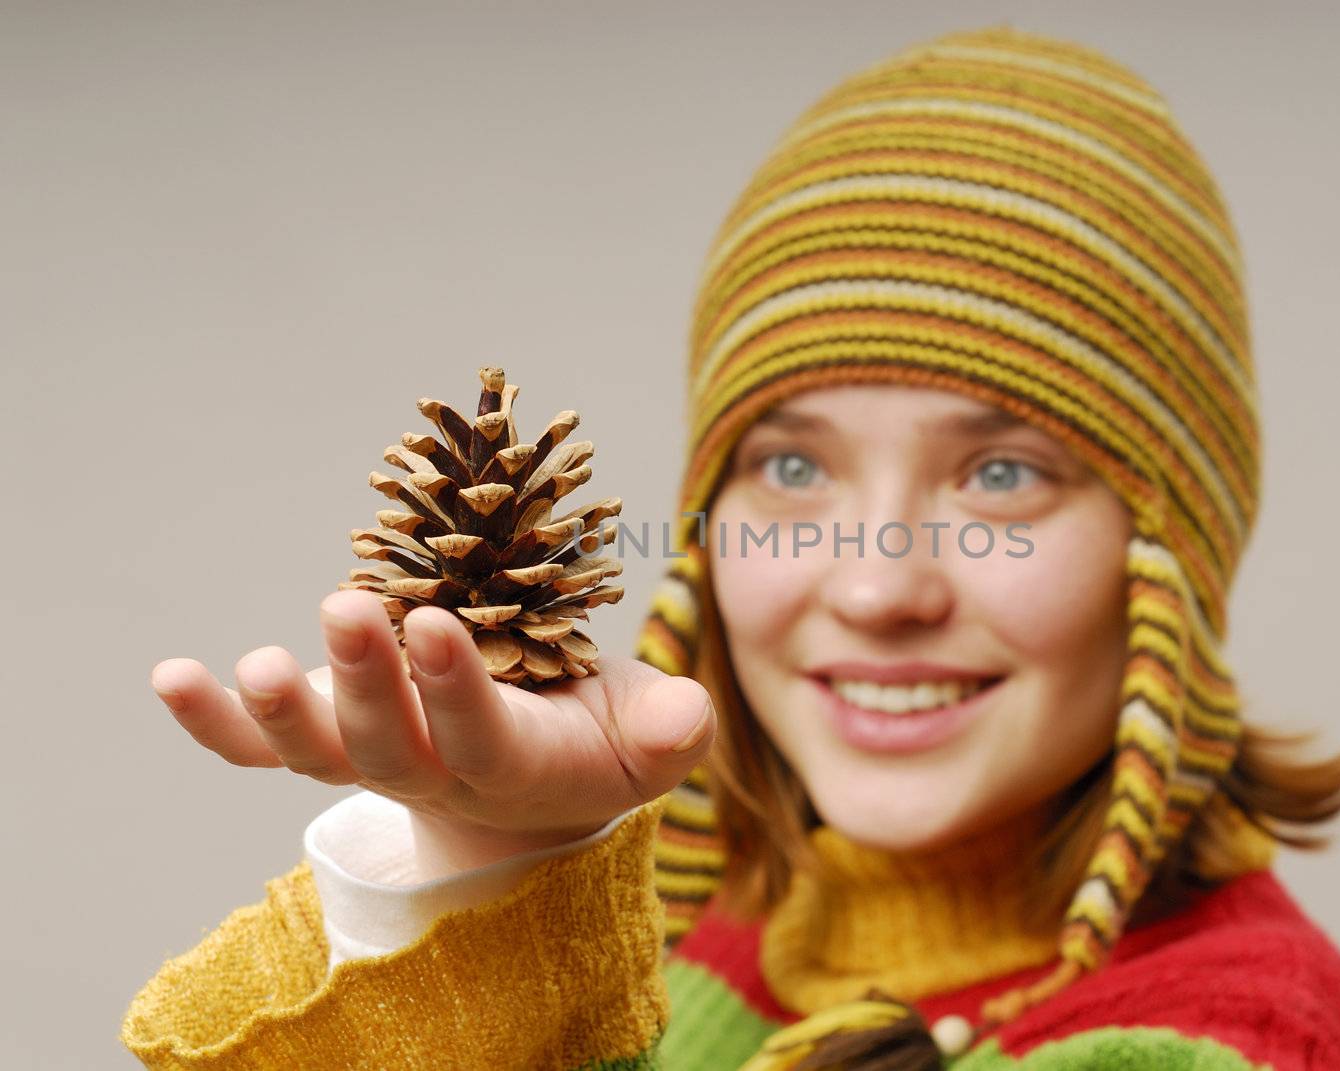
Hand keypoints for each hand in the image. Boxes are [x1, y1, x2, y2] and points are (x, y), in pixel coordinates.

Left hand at [150, 589, 714, 874]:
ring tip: (254, 664)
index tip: (439, 625)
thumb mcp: (647, 735)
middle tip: (349, 607)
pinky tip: (168, 678)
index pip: (479, 737)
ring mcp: (371, 758)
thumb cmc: (596, 738)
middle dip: (366, 680)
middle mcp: (429, 769)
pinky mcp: (328, 743)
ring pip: (316, 753)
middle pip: (385, 744)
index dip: (455, 691)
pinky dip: (212, 723)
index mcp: (512, 763)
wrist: (532, 784)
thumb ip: (670, 729)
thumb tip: (682, 716)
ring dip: (278, 714)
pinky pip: (259, 751)